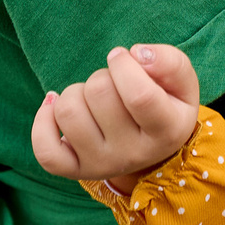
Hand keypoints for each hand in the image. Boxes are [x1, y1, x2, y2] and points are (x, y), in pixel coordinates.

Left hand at [30, 45, 200, 192]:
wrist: (151, 145)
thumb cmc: (165, 103)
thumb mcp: (181, 82)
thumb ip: (169, 61)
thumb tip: (136, 54)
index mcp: (166, 131)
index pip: (139, 95)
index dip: (124, 66)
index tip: (123, 56)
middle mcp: (133, 154)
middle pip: (98, 95)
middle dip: (102, 75)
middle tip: (113, 84)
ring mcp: (102, 165)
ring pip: (68, 112)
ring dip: (76, 92)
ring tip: (92, 98)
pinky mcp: (75, 170)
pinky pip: (45, 150)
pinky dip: (43, 120)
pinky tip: (54, 104)